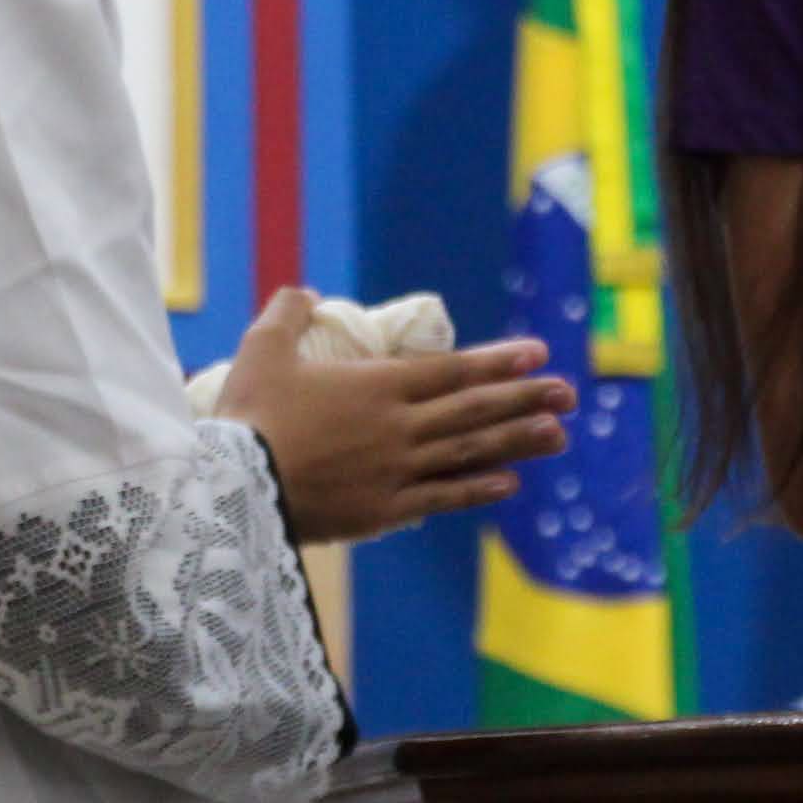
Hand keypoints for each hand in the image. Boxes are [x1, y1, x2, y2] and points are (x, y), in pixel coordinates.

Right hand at [217, 290, 574, 544]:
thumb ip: (287, 313)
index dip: (497, 361)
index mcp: (377, 386)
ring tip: (559, 434)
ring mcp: (397, 471)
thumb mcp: (261, 350)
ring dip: (518, 442)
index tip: (537, 353)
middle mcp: (399, 427)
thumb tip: (307, 291)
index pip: (452, 370)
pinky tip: (510, 484)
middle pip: (475, 409)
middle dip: (526, 398)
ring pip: (470, 453)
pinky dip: (479, 489)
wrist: (232, 488)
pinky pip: (444, 497)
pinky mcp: (384, 510)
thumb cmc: (247, 416)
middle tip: (570, 392)